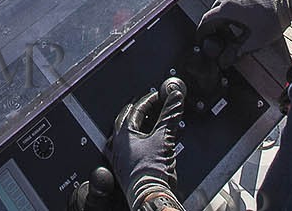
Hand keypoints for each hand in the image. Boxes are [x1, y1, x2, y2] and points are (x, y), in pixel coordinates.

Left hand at [108, 78, 186, 206]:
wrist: (150, 196)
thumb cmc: (151, 172)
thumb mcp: (164, 138)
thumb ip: (170, 115)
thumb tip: (175, 98)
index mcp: (123, 133)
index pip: (136, 109)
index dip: (150, 100)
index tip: (159, 96)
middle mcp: (117, 144)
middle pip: (127, 119)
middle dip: (140, 111)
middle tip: (152, 105)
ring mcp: (119, 157)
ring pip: (127, 134)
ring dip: (140, 126)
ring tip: (152, 122)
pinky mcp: (123, 168)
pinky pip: (129, 148)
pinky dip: (139, 141)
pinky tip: (146, 143)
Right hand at [197, 0, 291, 61]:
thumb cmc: (275, 18)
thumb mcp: (256, 39)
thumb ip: (237, 50)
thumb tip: (223, 62)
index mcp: (228, 8)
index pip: (206, 20)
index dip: (203, 31)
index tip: (202, 36)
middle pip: (214, 8)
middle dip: (218, 20)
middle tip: (227, 29)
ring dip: (226, 5)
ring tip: (241, 14)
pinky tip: (245, 0)